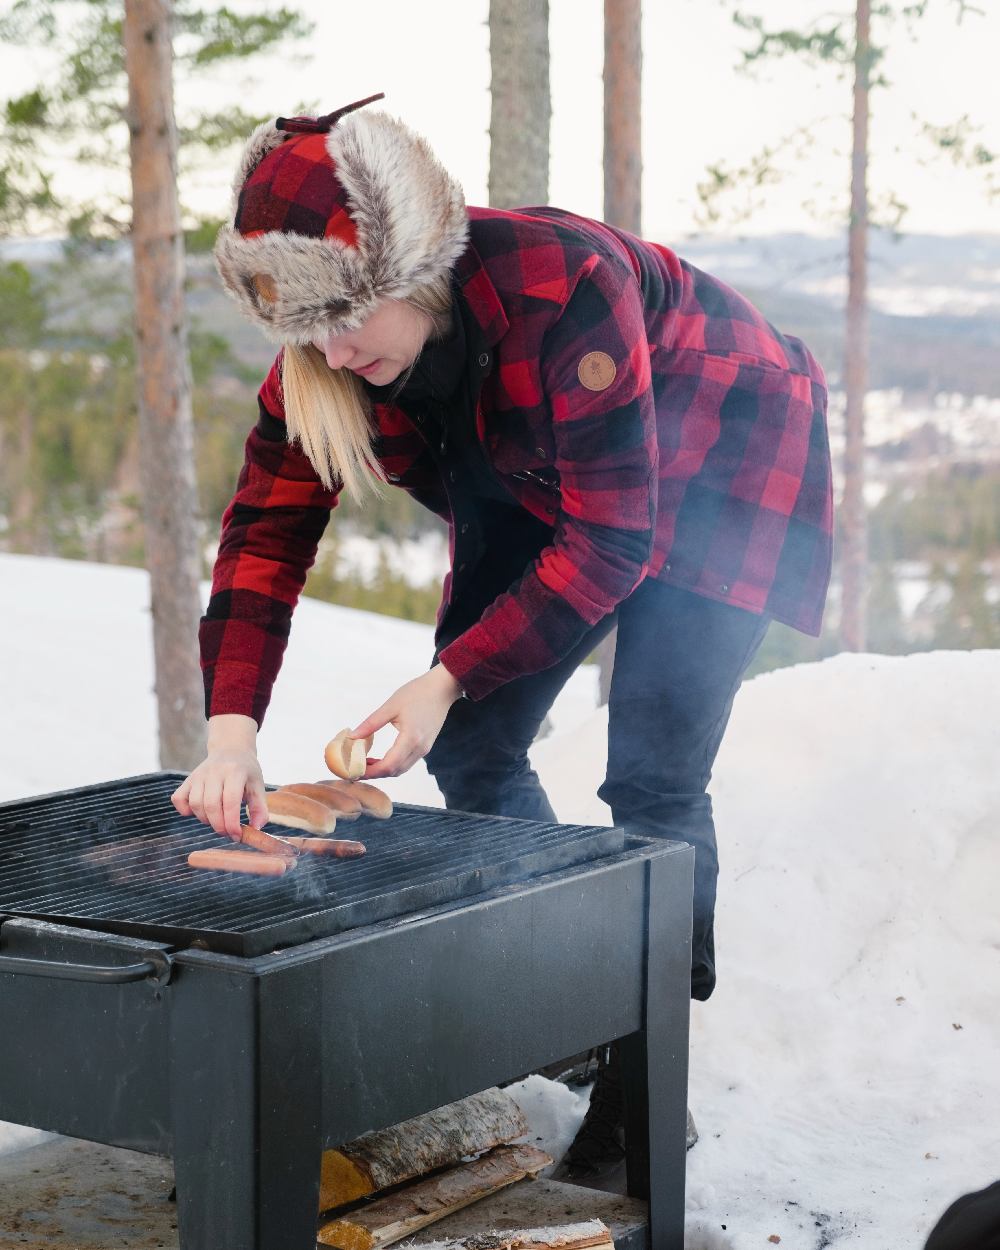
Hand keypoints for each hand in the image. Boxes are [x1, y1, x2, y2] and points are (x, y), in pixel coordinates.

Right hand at [171, 714, 269, 838]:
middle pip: (211, 805)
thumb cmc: (246, 771)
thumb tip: (256, 828)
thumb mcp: (258, 785)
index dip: (232, 823)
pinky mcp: (187, 779)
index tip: (237, 835)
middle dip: (219, 825)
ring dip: (205, 820)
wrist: (231, 749)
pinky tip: (199, 812)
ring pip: (195, 804)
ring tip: (217, 820)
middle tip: (227, 832)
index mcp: (235, 771)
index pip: (230, 801)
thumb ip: (259, 808)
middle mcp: (214, 771)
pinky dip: (185, 810)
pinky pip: (178, 799)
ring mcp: (198, 775)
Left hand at [353, 665, 463, 778]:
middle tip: (355, 769)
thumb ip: (371, 723)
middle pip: (395, 771)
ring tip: (365, 764)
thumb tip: (352, 737)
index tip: (354, 771)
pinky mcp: (426, 746)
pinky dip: (392, 765)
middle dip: (374, 774)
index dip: (370, 772)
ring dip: (383, 771)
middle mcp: (419, 748)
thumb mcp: (391, 706)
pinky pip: (407, 762)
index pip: (388, 765)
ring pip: (401, 769)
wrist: (442, 688)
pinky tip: (380, 758)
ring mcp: (425, 749)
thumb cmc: (417, 693)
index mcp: (411, 738)